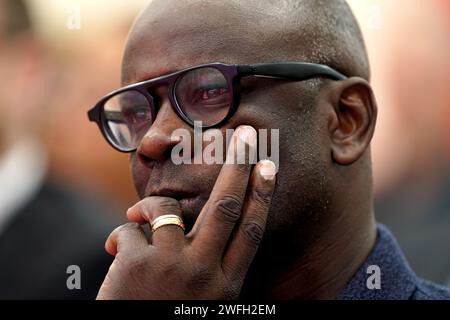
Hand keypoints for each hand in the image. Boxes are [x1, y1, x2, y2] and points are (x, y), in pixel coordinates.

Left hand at [96, 126, 276, 298]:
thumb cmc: (167, 316)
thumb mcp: (201, 300)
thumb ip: (208, 266)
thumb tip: (195, 223)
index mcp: (226, 286)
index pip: (251, 230)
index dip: (261, 195)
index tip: (269, 166)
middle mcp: (205, 274)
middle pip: (225, 206)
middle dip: (237, 165)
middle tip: (246, 134)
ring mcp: (172, 267)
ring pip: (168, 209)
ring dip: (151, 205)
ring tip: (139, 214)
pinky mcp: (137, 265)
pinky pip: (130, 228)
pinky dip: (121, 233)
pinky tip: (115, 252)